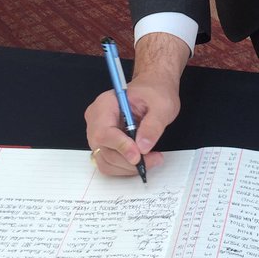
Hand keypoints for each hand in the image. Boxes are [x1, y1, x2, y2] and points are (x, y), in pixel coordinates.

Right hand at [85, 33, 188, 176]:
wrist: (153, 89)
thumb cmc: (155, 92)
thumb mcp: (162, 105)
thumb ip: (152, 125)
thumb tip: (143, 147)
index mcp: (105, 104)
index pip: (104, 132)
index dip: (120, 146)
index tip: (138, 156)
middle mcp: (96, 120)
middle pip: (104, 150)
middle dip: (129, 160)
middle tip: (154, 159)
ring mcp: (97, 133)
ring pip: (106, 161)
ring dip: (129, 167)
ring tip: (152, 159)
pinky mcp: (104, 144)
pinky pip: (109, 163)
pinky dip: (125, 168)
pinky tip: (142, 160)